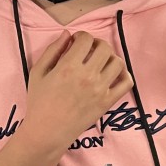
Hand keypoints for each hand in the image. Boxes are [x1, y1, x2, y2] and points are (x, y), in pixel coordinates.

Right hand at [22, 30, 132, 150]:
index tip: (77, 41)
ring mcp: (100, 89)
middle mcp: (87, 76)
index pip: (86, 39)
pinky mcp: (108, 101)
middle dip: (97, 43)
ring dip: (111, 57)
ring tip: (101, 61)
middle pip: (104, 47)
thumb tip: (67, 34)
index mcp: (68, 67)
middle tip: (90, 49)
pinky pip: (127, 83)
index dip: (81, 36)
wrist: (48, 131)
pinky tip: (113, 74)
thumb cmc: (39, 102)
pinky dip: (124, 74)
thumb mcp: (38, 72)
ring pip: (118, 62)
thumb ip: (52, 51)